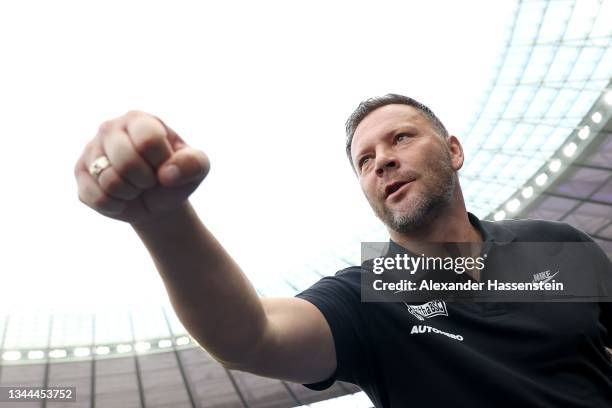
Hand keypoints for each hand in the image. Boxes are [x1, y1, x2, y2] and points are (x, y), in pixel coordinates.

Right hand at [74, 111, 209, 223]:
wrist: (156, 199)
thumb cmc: (176, 175)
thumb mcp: (197, 167)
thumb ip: (194, 163)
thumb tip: (167, 174)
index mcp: (140, 120)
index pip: (148, 140)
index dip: (162, 163)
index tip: (166, 167)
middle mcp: (110, 129)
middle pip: (126, 162)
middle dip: (146, 181)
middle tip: (150, 181)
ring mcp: (91, 150)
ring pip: (110, 181)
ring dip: (131, 194)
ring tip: (136, 188)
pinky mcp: (80, 174)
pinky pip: (97, 197)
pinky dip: (116, 205)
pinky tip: (122, 198)